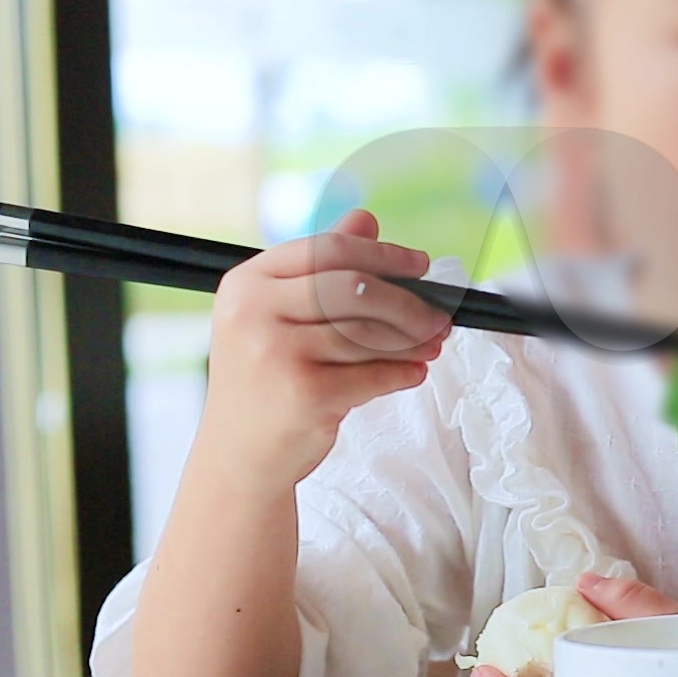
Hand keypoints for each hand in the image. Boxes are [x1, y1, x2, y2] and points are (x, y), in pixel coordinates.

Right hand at [196, 209, 450, 485]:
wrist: (239, 457)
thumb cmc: (265, 380)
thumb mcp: (278, 317)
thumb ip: (321, 268)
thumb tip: (366, 218)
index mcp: (246, 283)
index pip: (327, 249)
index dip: (382, 254)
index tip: (421, 264)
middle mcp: (254, 312)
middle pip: (354, 288)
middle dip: (407, 301)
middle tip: (438, 315)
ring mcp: (276, 353)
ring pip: (368, 333)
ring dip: (412, 340)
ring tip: (432, 345)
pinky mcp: (303, 393)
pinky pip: (373, 374)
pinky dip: (401, 372)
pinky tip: (413, 372)